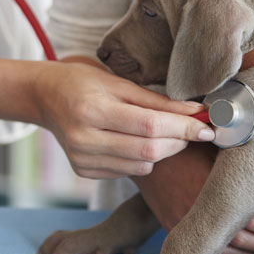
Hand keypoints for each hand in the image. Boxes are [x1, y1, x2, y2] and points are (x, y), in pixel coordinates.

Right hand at [35, 62, 215, 178]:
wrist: (47, 97)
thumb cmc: (84, 83)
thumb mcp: (120, 83)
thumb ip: (158, 101)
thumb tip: (196, 112)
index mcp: (92, 109)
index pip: (149, 125)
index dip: (183, 127)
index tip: (207, 126)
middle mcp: (84, 138)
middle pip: (147, 151)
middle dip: (178, 141)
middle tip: (192, 130)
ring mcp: (81, 159)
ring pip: (141, 165)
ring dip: (162, 152)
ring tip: (161, 132)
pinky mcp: (83, 171)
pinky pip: (127, 171)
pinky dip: (141, 159)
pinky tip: (133, 142)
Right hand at [134, 144, 253, 253]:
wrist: (144, 152)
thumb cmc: (184, 146)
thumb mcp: (213, 147)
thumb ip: (239, 160)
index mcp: (212, 191)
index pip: (252, 220)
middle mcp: (197, 211)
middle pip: (241, 241)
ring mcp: (182, 222)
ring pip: (222, 250)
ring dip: (249, 252)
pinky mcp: (172, 226)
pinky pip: (202, 249)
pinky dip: (224, 253)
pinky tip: (238, 249)